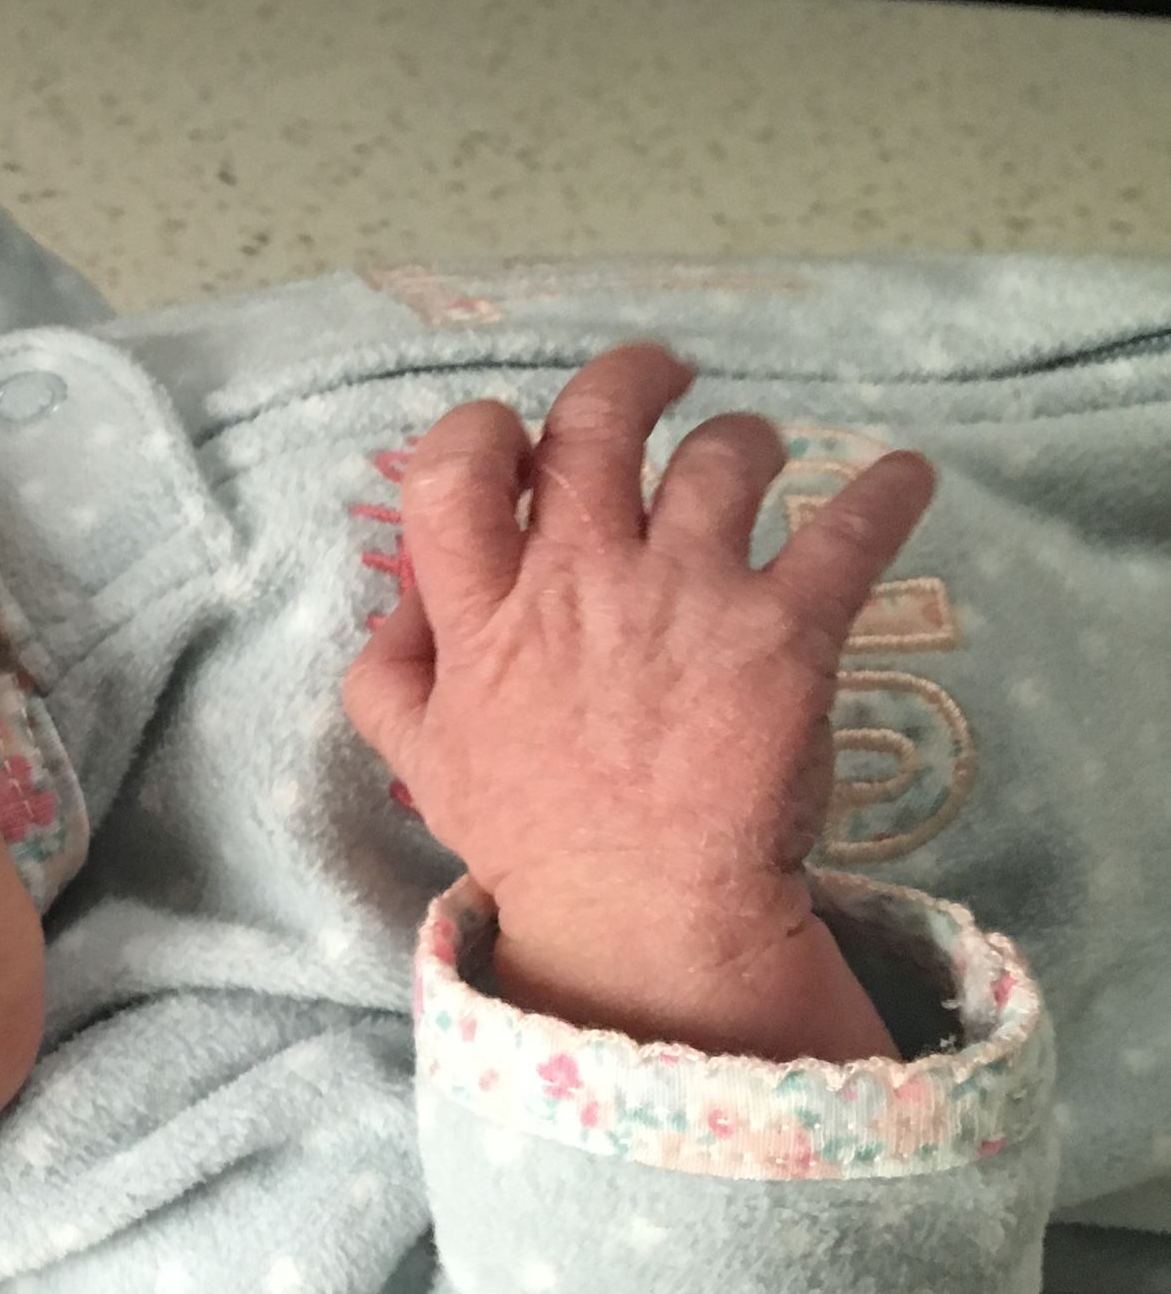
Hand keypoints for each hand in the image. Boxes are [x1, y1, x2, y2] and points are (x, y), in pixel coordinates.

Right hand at [343, 343, 936, 1046]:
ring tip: (756, 456)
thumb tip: (405, 594)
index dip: (484, 431)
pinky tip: (903, 479)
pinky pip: (850, 530)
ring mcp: (684, 599)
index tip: (520, 441)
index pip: (455, 472)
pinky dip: (888, 493)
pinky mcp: (783, 633)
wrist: (644, 917)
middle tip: (662, 376)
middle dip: (631, 377)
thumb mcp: (423, 760)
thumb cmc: (532, 838)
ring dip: (745, 439)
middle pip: (595, 424)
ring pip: (723, 456)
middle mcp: (581, 583)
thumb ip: (390, 670)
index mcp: (489, 613)